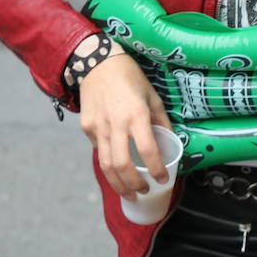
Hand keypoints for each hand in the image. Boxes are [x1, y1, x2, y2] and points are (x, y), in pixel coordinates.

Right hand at [78, 53, 173, 196]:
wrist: (98, 63)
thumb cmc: (130, 78)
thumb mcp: (152, 96)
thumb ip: (161, 121)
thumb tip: (170, 142)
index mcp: (136, 114)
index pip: (148, 150)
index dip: (156, 169)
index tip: (163, 179)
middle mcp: (115, 123)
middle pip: (122, 165)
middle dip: (134, 185)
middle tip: (144, 192)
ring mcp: (98, 127)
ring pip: (106, 165)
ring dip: (118, 184)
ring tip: (129, 193)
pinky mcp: (86, 128)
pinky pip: (98, 151)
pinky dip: (108, 164)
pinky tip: (116, 169)